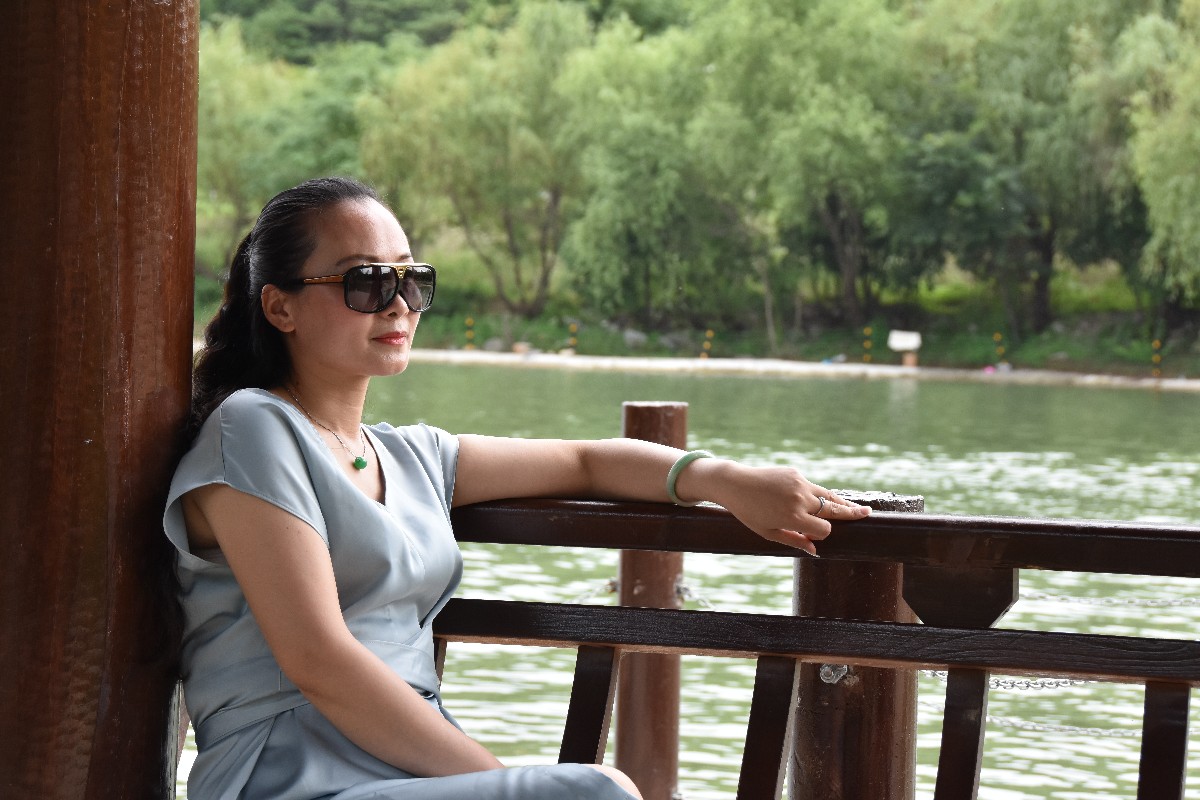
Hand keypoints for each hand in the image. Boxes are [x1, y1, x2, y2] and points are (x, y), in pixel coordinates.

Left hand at [682, 460, 869, 555]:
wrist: (734, 483)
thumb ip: (793, 541)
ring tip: (856, 507)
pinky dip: (816, 494)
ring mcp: (798, 483)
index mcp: (793, 517)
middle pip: (833, 508)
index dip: (821, 534)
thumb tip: (815, 550)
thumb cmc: (748, 512)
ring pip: (826, 495)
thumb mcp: (767, 533)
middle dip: (851, 513)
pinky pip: (811, 487)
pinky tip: (818, 498)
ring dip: (840, 502)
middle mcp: (799, 499)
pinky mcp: (795, 473)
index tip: (815, 537)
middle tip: (867, 514)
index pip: (824, 528)